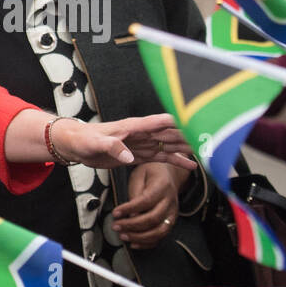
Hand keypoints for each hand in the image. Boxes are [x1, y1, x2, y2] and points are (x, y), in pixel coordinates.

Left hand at [53, 114, 196, 170]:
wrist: (76, 145)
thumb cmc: (85, 139)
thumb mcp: (96, 144)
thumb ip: (114, 148)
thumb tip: (129, 158)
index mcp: (134, 126)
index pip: (160, 122)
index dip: (178, 122)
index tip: (197, 122)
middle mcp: (141, 134)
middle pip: (170, 133)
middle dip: (189, 135)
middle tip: (210, 139)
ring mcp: (141, 144)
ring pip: (168, 145)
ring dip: (186, 148)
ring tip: (206, 151)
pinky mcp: (138, 155)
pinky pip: (160, 157)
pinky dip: (175, 161)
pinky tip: (189, 165)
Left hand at [113, 163, 188, 249]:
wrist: (167, 174)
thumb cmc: (150, 174)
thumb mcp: (139, 174)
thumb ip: (135, 192)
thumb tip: (130, 213)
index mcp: (162, 186)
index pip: (146, 200)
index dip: (129, 209)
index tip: (115, 213)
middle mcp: (170, 201)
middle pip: (153, 218)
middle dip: (132, 225)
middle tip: (116, 226)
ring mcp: (172, 213)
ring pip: (159, 231)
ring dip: (139, 237)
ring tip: (123, 236)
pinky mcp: (170, 222)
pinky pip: (161, 237)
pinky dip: (147, 243)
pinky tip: (134, 243)